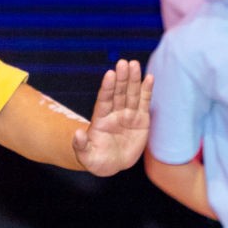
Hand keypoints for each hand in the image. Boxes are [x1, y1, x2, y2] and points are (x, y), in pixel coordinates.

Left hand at [71, 59, 152, 176]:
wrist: (111, 164)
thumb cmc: (96, 161)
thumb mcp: (86, 157)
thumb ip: (81, 146)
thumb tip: (77, 134)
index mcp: (100, 120)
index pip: (104, 100)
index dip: (107, 88)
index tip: (110, 74)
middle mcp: (114, 114)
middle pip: (118, 93)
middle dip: (121, 78)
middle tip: (123, 63)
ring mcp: (128, 115)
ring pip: (131, 94)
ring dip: (134, 79)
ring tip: (135, 64)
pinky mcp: (141, 120)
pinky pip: (144, 103)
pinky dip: (147, 91)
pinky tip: (149, 78)